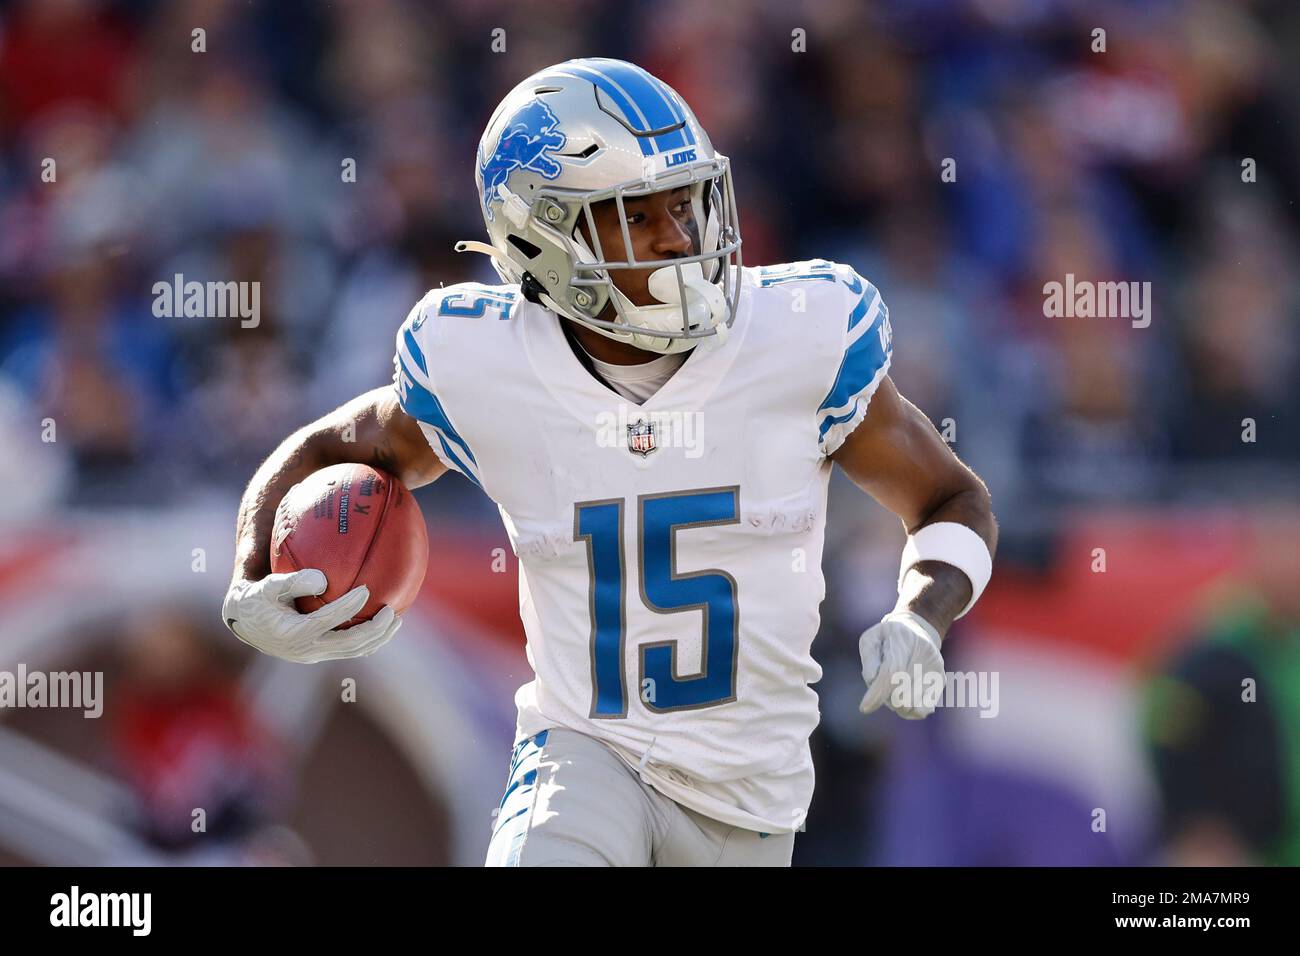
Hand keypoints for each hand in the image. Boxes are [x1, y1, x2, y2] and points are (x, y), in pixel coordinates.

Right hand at [222, 569, 400, 663]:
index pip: (326, 621)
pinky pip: (350, 650)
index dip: (348, 607)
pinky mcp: (320, 654)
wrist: (246, 622)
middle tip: (392, 611)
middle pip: (349, 644)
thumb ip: (292, 581)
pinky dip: (369, 639)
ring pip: (353, 651)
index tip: (366, 588)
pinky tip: (383, 624)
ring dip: (377, 638)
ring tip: (396, 619)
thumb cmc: (258, 598)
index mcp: (292, 633)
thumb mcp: (267, 586)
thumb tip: (323, 580)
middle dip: (374, 630)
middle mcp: (306, 649)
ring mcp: (314, 655)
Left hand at [858, 610, 944, 718]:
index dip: (878, 692)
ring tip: (893, 688)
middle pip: (901, 694)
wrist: (917, 630)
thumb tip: (871, 680)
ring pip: (911, 706)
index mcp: (903, 640)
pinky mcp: (940, 681)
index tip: (865, 708)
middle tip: (881, 685)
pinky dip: (909, 711)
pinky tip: (904, 697)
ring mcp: (934, 669)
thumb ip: (869, 659)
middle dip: (884, 698)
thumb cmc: (887, 637)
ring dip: (896, 705)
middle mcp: (923, 654)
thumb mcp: (872, 638)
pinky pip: (923, 710)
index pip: (891, 672)